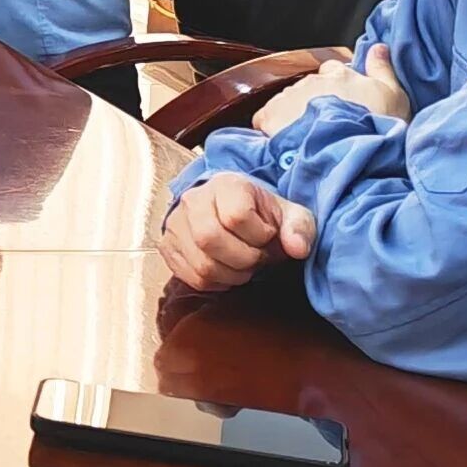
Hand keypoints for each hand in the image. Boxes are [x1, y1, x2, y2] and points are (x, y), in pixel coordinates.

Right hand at [157, 172, 317, 294]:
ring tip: (243, 265)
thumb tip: (298, 249)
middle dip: (243, 259)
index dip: (259, 236)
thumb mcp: (289, 214)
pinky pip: (191, 277)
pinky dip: (215, 282)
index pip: (236, 216)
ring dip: (231, 274)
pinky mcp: (167, 247)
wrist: (228, 210)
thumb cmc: (262, 214)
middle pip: (210, 239)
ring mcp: (175, 224)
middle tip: (256, 258)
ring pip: (201, 264)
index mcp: (225, 184)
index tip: (267, 235)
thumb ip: (299, 228)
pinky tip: (226, 270)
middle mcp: (193, 200)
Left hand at [252, 44, 410, 136]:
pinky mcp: (271, 115)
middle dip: (314, 103)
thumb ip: (383, 68)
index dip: (337, 88)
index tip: (342, 105)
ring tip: (307, 139)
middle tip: (325, 127)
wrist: (351, 153)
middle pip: (309, 87)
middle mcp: (312, 80)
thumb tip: (378, 47)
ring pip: (287, 101)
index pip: (333, 70)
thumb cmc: (377, 128)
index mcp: (341, 74)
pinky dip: (272, 128)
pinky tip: (285, 143)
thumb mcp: (395, 96)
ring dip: (293, 115)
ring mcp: (290, 96)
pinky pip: (265, 118)